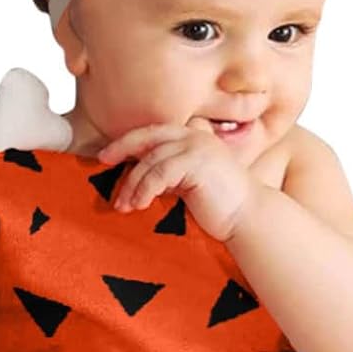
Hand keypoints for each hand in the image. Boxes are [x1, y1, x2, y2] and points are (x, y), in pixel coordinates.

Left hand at [96, 121, 255, 241]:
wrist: (249, 218)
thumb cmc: (220, 206)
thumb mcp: (188, 184)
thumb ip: (169, 174)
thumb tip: (137, 177)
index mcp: (194, 137)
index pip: (154, 133)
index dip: (128, 141)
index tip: (106, 155)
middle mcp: (196, 137)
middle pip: (148, 137)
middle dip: (122, 148)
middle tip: (103, 162)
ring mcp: (198, 148)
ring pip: (151, 160)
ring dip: (132, 183)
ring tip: (123, 205)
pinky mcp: (198, 164)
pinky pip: (161, 174)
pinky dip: (145, 189)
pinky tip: (139, 205)